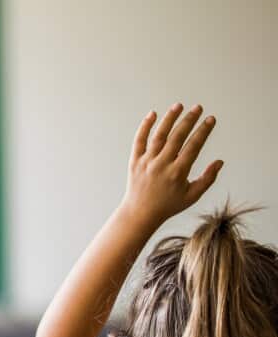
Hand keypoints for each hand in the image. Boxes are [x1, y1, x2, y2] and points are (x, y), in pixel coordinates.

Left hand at [121, 103, 222, 225]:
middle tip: (198, 108)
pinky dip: (145, 126)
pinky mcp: (135, 161)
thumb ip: (207, 179)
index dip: (203, 131)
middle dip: (189, 120)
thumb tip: (220, 161)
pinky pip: (139, 141)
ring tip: (179, 106)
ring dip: (169, 118)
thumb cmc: (169, 205)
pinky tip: (152, 114)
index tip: (211, 119)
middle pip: (177, 137)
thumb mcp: (192, 196)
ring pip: (158, 135)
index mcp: (178, 173)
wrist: (140, 213)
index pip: (193, 146)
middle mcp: (161, 165)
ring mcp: (147, 162)